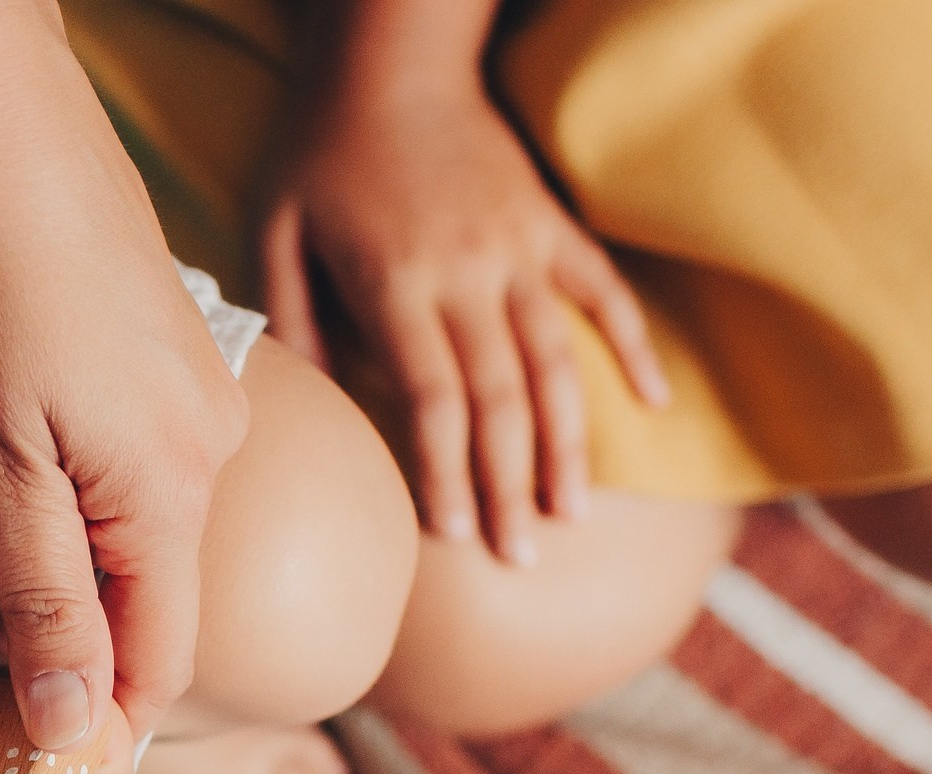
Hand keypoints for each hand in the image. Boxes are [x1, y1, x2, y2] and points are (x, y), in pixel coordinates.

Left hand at [0, 0, 247, 753]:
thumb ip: (45, 595)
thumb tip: (75, 725)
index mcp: (172, 489)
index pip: (156, 665)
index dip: (91, 736)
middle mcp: (208, 448)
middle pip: (149, 608)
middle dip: (67, 669)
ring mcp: (190, 396)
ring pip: (134, 542)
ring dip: (61, 593)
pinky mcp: (160, 356)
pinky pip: (129, 474)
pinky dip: (68, 517)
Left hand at [259, 74, 668, 563]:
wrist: (392, 56)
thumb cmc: (319, 148)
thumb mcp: (275, 229)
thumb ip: (290, 319)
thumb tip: (310, 402)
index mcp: (396, 283)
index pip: (434, 400)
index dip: (449, 473)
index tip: (456, 536)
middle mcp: (468, 273)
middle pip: (501, 399)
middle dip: (511, 485)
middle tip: (522, 558)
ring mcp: (519, 248)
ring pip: (558, 361)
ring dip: (570, 442)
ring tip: (573, 512)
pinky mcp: (551, 224)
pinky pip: (604, 292)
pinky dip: (634, 347)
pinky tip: (657, 406)